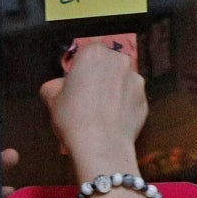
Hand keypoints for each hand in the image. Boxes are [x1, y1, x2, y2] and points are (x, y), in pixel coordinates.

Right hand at [41, 39, 148, 178]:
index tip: (75, 83)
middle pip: (107, 63)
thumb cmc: (73, 117)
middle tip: (88, 97)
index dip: (80, 67)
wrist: (101, 145)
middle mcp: (119, 60)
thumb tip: (60, 86)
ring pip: (122, 80)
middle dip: (100, 75)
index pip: (87, 52)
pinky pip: (131, 98)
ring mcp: (136, 79)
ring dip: (114, 89)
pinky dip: (124, 105)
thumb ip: (54, 85)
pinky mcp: (145, 99)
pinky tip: (113, 120)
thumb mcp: (51, 98)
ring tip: (102, 112)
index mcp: (94, 53)